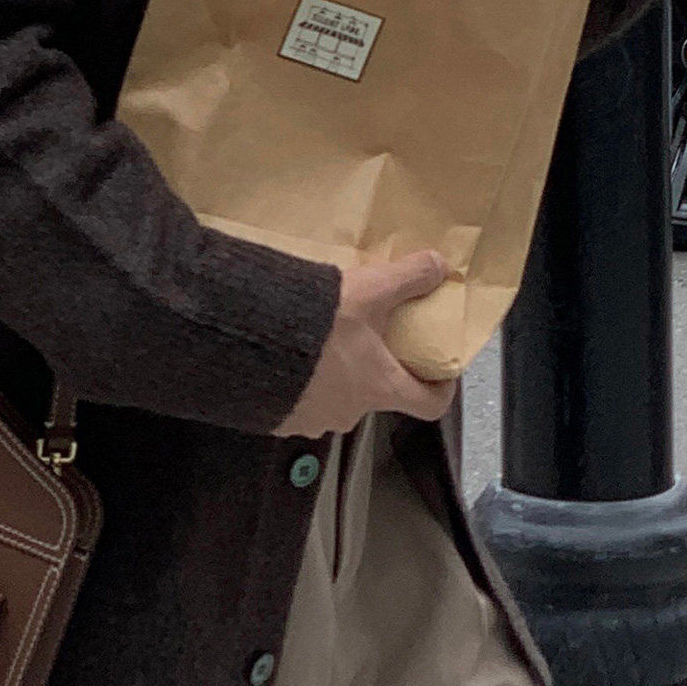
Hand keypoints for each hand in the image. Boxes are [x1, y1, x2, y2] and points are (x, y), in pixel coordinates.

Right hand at [273, 251, 455, 437]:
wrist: (245, 342)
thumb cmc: (313, 324)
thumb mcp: (370, 291)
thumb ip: (408, 278)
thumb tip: (438, 266)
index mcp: (380, 387)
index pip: (429, 405)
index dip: (440, 386)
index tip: (438, 369)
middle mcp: (349, 412)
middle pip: (378, 392)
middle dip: (376, 364)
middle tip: (369, 334)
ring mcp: (312, 419)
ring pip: (336, 395)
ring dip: (335, 371)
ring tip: (323, 337)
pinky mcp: (278, 418)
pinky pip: (299, 400)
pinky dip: (301, 379)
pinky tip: (290, 351)